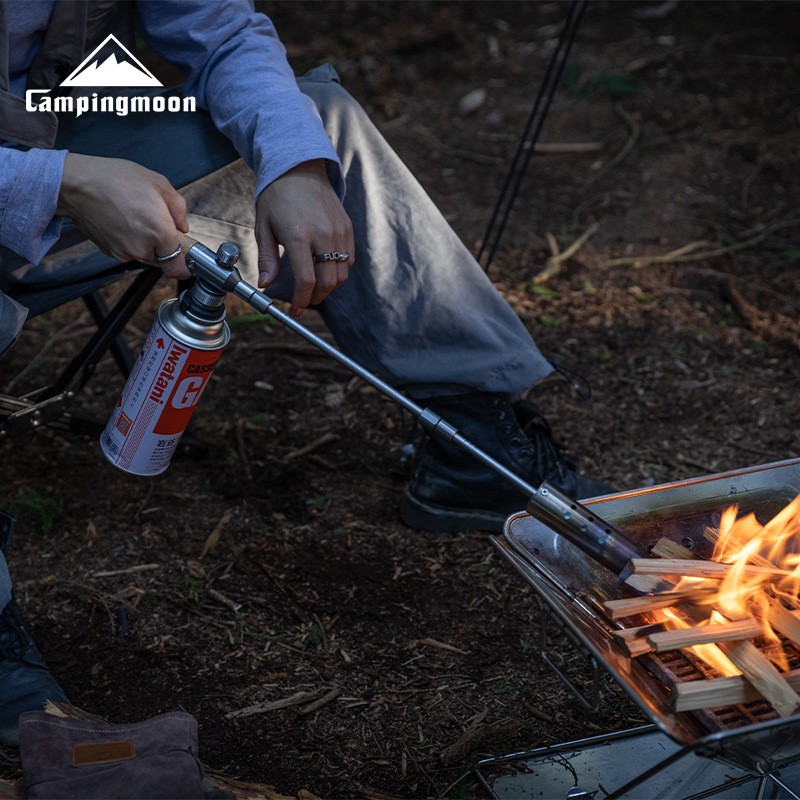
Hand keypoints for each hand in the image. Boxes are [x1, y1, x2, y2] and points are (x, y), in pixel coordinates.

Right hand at [57, 153, 189, 278]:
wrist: (76, 184)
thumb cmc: (114, 179)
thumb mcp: (158, 183)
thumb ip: (179, 208)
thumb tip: (183, 227)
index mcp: (159, 232)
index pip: (179, 267)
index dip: (185, 265)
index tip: (187, 260)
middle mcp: (142, 248)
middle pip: (163, 258)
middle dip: (164, 244)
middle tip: (154, 220)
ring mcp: (125, 252)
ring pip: (146, 255)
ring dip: (146, 241)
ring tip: (135, 215)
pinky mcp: (111, 252)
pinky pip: (129, 251)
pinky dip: (130, 240)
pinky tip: (122, 220)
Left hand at [255, 159, 354, 316]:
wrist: (300, 169)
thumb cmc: (277, 197)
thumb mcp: (264, 227)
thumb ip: (266, 259)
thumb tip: (265, 285)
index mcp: (298, 235)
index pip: (306, 280)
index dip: (301, 300)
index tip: (295, 310)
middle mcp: (323, 234)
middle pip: (328, 282)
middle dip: (315, 298)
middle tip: (304, 301)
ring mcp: (339, 231)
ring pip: (341, 274)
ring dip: (329, 286)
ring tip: (314, 286)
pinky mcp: (347, 228)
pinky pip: (349, 260)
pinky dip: (339, 271)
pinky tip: (325, 269)